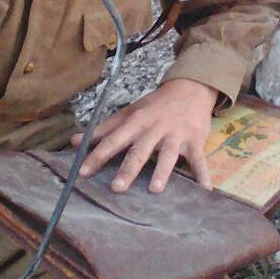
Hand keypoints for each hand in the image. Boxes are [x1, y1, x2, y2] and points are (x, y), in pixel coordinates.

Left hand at [71, 78, 218, 193]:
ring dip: (163, 171)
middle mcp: (155, 128)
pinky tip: (205, 189)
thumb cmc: (155, 105)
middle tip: (117, 188)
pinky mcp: (195, 141)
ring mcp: (176, 135)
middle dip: (128, 168)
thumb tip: (74, 142)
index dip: (98, 155)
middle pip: (140, 150)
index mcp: (137, 121)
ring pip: (168, 154)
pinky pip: (199, 159)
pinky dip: (203, 174)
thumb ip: (104, 129)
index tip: (84, 172)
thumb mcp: (129, 112)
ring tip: (155, 189)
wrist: (190, 88)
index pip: (114, 140)